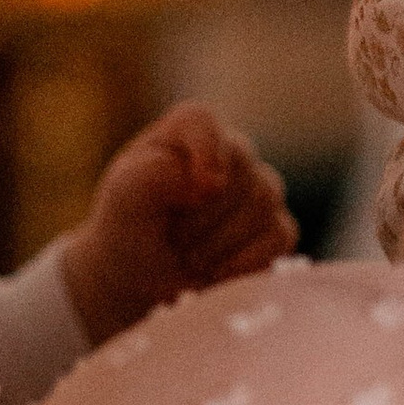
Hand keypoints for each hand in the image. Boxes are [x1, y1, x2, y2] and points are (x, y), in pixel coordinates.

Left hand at [60, 103, 296, 342]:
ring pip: (263, 203)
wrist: (143, 281)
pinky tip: (216, 272)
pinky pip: (280, 236)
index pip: (203, 122)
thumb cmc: (129, 229)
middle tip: (172, 239)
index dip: (204, 152)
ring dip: (218, 243)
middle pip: (240, 169)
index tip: (197, 189)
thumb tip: (203, 179)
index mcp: (186, 131)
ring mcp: (259, 188)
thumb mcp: (123, 200)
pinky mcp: (277, 227)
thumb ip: (149, 177)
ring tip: (188, 257)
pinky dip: (245, 261)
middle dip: (201, 217)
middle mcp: (230, 151)